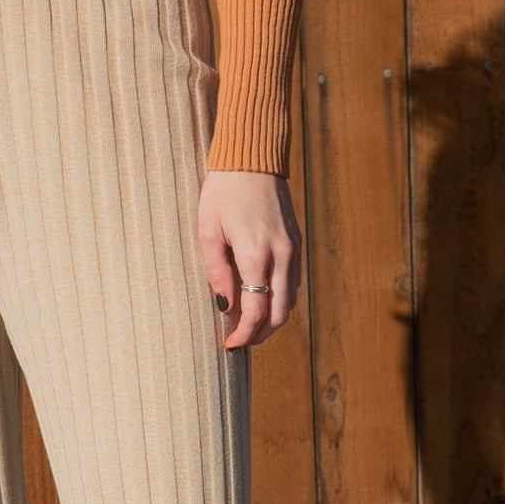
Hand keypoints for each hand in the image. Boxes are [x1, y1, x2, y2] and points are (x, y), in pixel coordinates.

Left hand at [197, 170, 301, 348]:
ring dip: (272, 319)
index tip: (229, 345)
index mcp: (255, 254)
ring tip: (248, 324)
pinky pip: (291, 282)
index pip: (256, 311)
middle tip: (240, 341)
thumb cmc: (222, 192)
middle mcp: (280, 255)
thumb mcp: (208, 231)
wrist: (252, 158)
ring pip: (290, 300)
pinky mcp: (296, 242)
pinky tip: (261, 300)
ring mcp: (293, 249)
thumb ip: (217, 272)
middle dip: (261, 334)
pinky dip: (279, 299)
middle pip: (280, 314)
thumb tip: (224, 307)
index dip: (243, 335)